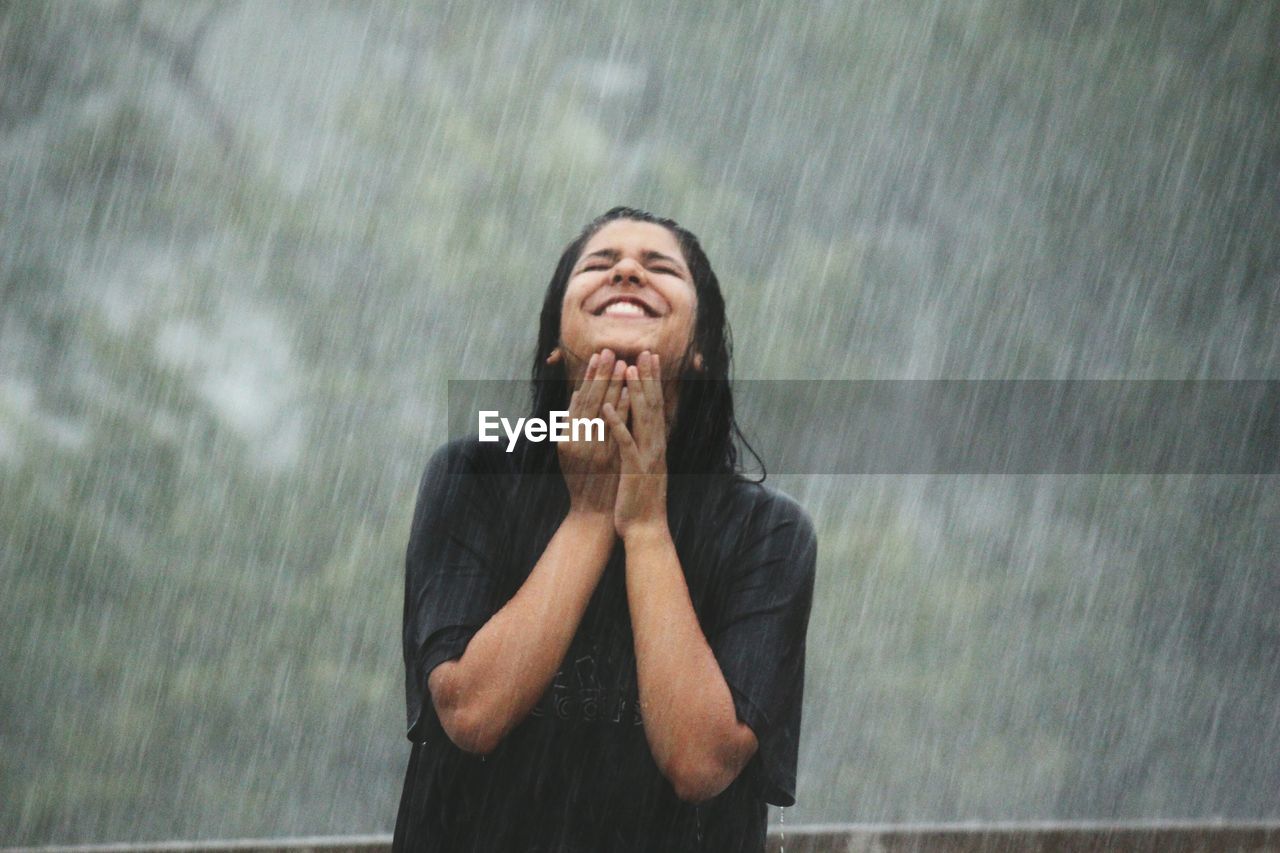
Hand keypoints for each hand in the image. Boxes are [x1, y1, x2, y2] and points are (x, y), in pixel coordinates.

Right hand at [559, 349, 630, 518]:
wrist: (592, 514)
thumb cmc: (584, 482)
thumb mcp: (571, 451)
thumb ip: (572, 423)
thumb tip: (577, 395)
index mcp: (568, 436)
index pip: (581, 400)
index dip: (590, 377)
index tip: (598, 356)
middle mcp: (578, 441)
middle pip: (591, 401)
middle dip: (601, 375)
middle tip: (609, 350)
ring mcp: (593, 450)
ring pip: (602, 411)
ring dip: (612, 386)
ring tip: (621, 363)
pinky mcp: (607, 458)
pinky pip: (615, 428)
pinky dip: (622, 409)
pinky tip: (629, 393)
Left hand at [601, 351, 667, 538]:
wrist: (646, 530)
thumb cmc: (639, 502)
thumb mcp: (641, 469)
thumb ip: (640, 447)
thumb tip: (638, 429)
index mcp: (656, 445)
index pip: (655, 407)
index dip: (652, 382)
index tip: (648, 359)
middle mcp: (655, 447)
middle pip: (653, 406)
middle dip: (648, 378)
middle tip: (645, 352)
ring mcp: (647, 457)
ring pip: (642, 418)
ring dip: (635, 392)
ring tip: (629, 369)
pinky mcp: (635, 470)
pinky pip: (625, 442)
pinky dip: (617, 424)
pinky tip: (607, 407)